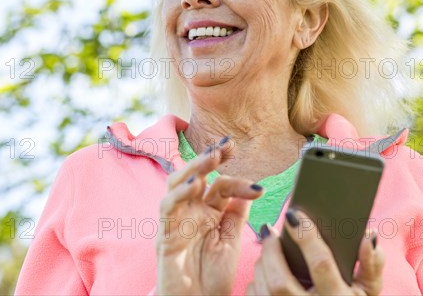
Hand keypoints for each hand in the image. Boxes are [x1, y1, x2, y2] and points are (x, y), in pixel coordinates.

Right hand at [155, 139, 263, 294]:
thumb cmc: (211, 277)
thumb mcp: (231, 241)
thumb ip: (236, 213)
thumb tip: (250, 186)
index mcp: (208, 211)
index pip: (221, 184)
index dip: (236, 177)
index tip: (257, 184)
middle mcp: (191, 210)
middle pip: (196, 175)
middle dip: (210, 157)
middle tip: (227, 145)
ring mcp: (176, 220)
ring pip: (178, 183)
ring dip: (195, 167)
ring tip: (212, 157)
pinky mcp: (165, 233)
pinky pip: (168, 207)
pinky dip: (179, 193)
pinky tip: (195, 185)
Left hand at [246, 209, 384, 294]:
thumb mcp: (368, 289)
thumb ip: (371, 263)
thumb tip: (367, 236)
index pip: (320, 264)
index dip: (306, 237)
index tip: (294, 215)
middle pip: (279, 280)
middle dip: (271, 251)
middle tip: (271, 231)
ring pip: (263, 288)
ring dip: (263, 263)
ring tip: (269, 248)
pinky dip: (257, 280)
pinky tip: (266, 270)